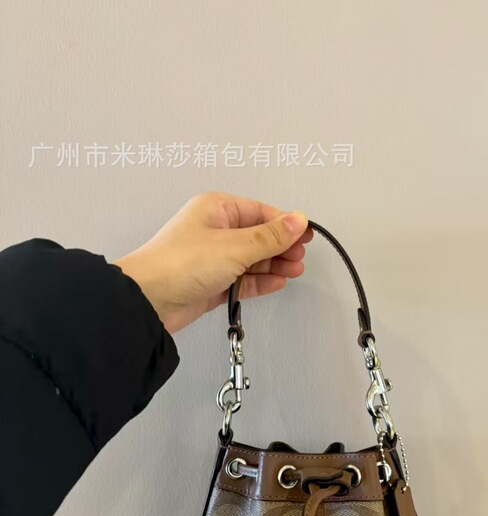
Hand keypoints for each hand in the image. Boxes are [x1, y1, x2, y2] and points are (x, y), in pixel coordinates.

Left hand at [114, 192, 311, 333]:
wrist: (148, 300)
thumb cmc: (180, 264)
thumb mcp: (236, 246)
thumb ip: (271, 236)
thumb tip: (297, 220)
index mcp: (216, 209)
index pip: (260, 212)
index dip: (285, 223)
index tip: (306, 235)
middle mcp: (214, 231)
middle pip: (258, 235)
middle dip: (281, 246)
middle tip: (300, 257)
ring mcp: (212, 258)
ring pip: (252, 259)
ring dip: (274, 265)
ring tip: (294, 272)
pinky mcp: (211, 283)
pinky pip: (242, 279)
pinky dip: (260, 281)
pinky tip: (277, 283)